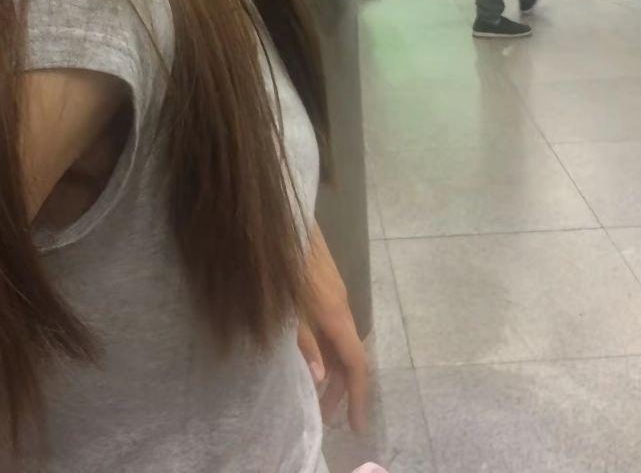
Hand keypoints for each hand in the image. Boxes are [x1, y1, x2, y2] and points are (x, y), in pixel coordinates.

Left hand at [297, 226, 369, 433]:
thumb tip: (319, 377)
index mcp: (335, 314)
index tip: (359, 427)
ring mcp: (334, 291)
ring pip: (339, 339)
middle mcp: (341, 304)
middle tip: (325, 417)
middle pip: (348, 354)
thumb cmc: (280, 261)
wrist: (282, 213)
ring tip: (315, 392)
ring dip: (331, 367)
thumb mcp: (285, 306)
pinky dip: (325, 347)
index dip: (358, 396)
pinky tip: (309, 353)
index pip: (356, 364)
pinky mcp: (324, 281)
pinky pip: (332, 324)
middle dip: (340, 389)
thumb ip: (303, 342)